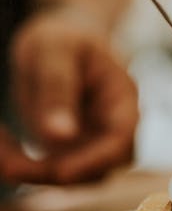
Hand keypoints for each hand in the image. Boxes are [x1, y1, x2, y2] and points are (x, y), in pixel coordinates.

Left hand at [3, 6, 138, 184]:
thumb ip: (57, 89)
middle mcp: (112, 128)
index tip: (60, 171)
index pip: (121, 141)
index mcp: (122, 100)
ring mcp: (91, 142)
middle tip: (7, 164)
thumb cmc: (64, 35)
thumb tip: (58, 136)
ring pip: (69, 175)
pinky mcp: (68, 150)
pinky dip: (21, 163)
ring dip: (31, 172)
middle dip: (53, 173)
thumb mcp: (55, 50)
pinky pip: (46, 168)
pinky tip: (1, 142)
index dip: (95, 161)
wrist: (61, 37)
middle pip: (97, 169)